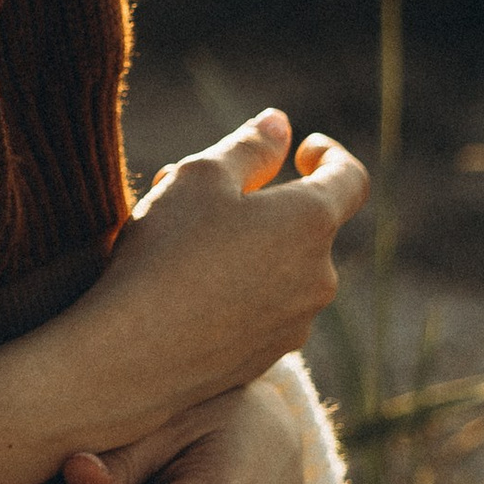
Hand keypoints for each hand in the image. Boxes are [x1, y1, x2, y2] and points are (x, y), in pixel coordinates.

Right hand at [0, 113, 363, 483]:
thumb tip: (280, 124)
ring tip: (178, 243)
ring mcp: (295, 324)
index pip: (350, 179)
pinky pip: (262, 310)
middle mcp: (318, 277)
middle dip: (265, 205)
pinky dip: (237, 291)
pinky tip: (182, 292)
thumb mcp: (198, 176)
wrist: (133, 358)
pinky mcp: (267, 358)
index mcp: (311, 222)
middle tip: (200, 196)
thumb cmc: (165, 254)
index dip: (331, 157)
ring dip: (247, 249)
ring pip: (280, 269)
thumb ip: (248, 146)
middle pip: (306, 226)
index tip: (303, 149)